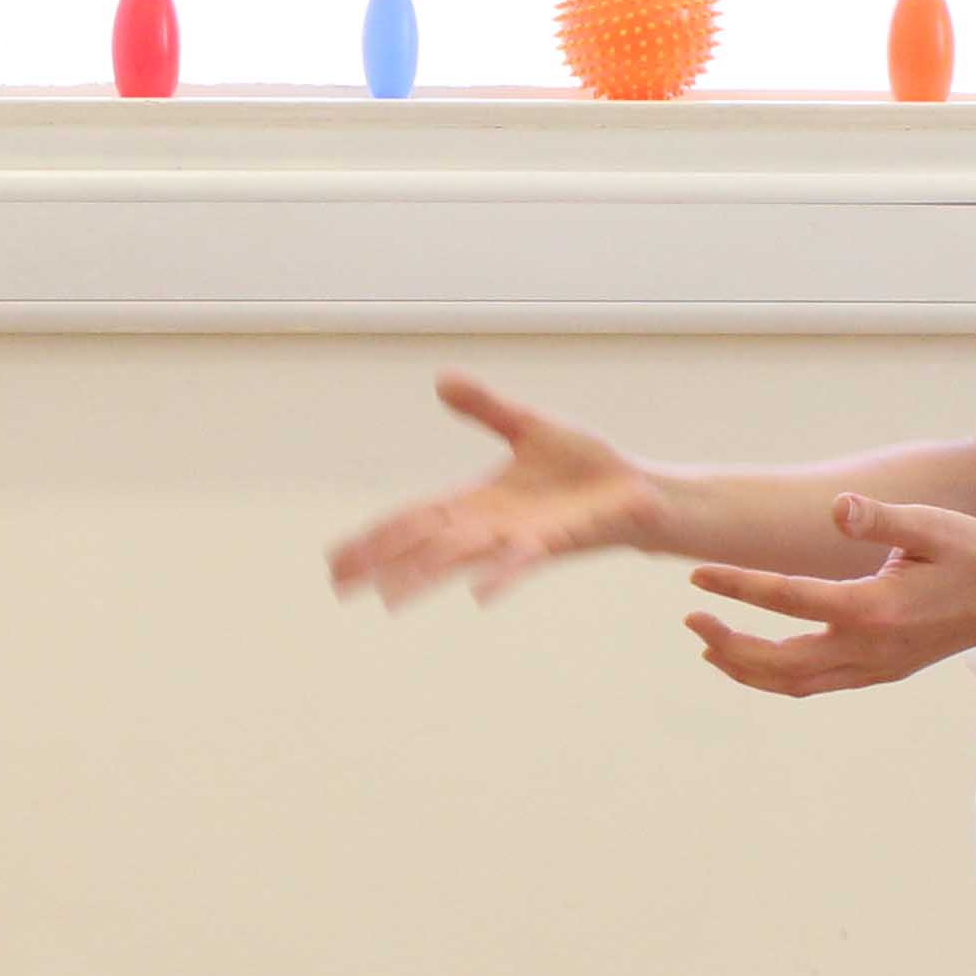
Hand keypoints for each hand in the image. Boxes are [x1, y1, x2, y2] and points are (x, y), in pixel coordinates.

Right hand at [326, 373, 663, 607]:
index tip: (337, 559)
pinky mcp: (553, 542)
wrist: (637, 490)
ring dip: (425, 577)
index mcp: (476, 501)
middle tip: (339, 584)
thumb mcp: (527, 423)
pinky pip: (521, 561)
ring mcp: (518, 537)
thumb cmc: (585, 464)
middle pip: (423, 545)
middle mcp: (488, 525)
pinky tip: (478, 595)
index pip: (414, 519)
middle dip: (382, 563)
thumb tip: (441, 379)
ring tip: (388, 597)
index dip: (376, 537)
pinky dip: (499, 576)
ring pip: (460, 559)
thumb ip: (485, 407)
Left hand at [683, 494, 975, 695]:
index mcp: (874, 608)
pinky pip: (815, 684)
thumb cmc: (973, 554)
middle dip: (727, 643)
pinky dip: (777, 677)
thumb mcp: (930, 525)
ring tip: (708, 647)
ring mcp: (874, 668)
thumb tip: (837, 507)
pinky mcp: (880, 673)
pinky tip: (755, 660)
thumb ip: (880, 519)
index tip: (695, 575)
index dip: (737, 586)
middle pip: (778, 660)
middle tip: (691, 619)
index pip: (786, 599)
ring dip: (746, 669)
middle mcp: (869, 648)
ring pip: (794, 683)